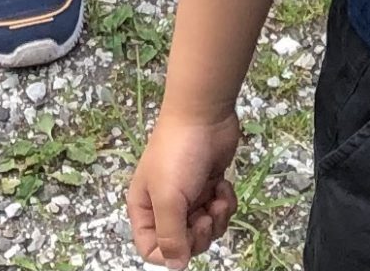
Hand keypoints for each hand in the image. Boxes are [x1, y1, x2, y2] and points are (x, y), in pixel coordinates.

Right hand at [127, 110, 240, 266]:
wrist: (205, 114)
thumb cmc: (179, 153)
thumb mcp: (168, 198)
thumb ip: (171, 237)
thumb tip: (176, 266)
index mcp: (145, 208)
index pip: (151, 249)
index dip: (170, 253)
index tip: (187, 239)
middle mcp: (164, 205)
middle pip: (183, 243)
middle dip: (200, 235)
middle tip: (206, 216)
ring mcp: (188, 196)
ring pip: (204, 230)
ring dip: (216, 219)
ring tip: (216, 198)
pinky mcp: (208, 187)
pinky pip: (218, 212)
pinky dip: (224, 203)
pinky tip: (223, 186)